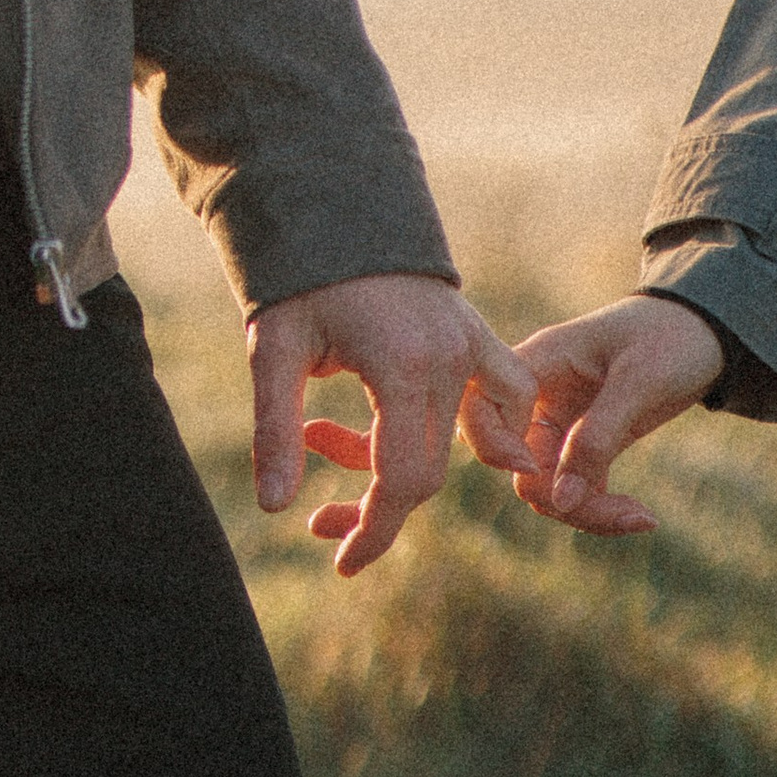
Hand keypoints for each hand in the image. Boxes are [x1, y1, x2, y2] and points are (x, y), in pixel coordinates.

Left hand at [249, 273, 537, 577]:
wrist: (340, 212)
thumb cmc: (301, 283)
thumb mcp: (273, 352)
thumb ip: (274, 431)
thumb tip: (274, 508)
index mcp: (401, 369)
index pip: (403, 480)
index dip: (375, 532)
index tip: (344, 564)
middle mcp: (450, 360)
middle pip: (431, 472)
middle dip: (384, 514)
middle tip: (330, 531)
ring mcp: (472, 346)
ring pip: (464, 444)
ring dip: (421, 475)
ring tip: (369, 489)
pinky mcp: (479, 337)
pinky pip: (504, 396)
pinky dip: (488, 430)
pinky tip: (453, 448)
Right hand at [508, 296, 725, 535]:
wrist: (709, 326)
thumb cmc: (673, 334)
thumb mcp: (640, 380)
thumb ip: (597, 438)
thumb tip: (561, 500)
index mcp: (537, 364)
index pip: (480, 412)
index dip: (496, 448)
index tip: (539, 468)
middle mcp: (539, 397)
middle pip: (520, 468)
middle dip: (563, 500)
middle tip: (627, 512)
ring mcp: (560, 423)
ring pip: (547, 489)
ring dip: (588, 513)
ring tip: (643, 518)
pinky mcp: (585, 444)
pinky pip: (575, 491)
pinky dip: (602, 509)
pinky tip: (643, 517)